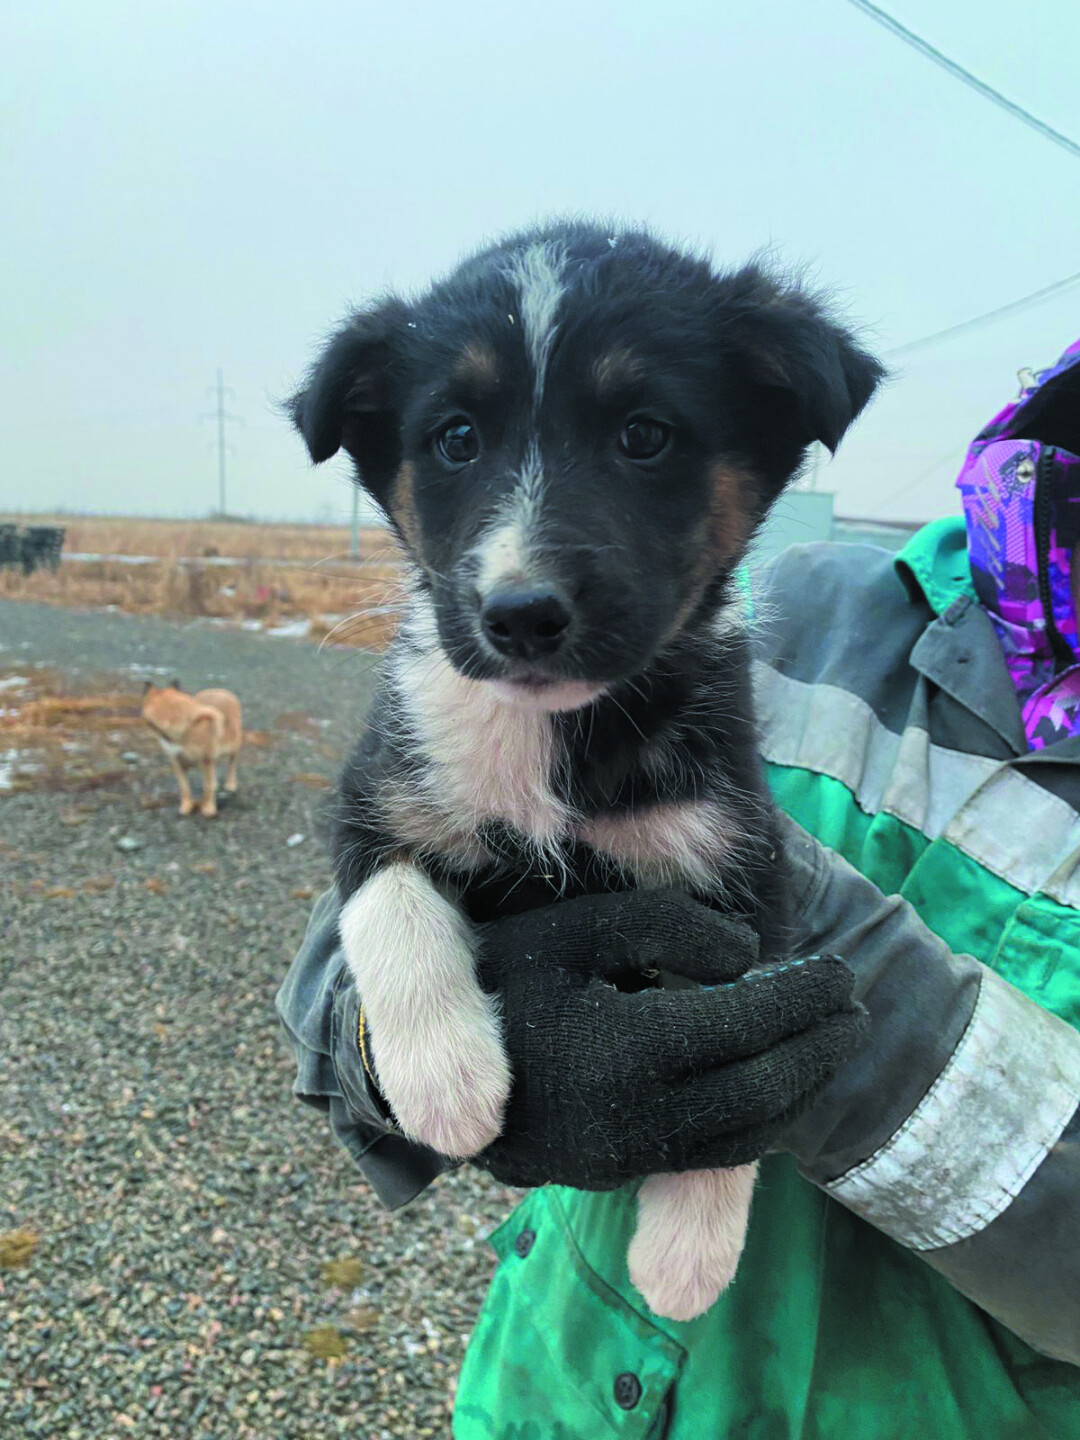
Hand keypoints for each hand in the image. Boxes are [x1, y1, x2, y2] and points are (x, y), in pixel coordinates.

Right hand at [469, 889, 866, 1189]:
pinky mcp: (614, 1174)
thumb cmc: (499, 975)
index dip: (804, 1000)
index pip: (748, 1027)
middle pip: (762, 1089)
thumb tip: (746, 961)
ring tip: (827, 1046)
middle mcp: (634, 1119)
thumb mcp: (575, 929)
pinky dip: (756, 1120)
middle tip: (854, 1008)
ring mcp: (624, 1158)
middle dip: (817, 1049)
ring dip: (797, 1090)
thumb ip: (666, 929)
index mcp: (626, 1051)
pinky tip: (770, 1085)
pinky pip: (707, 1154)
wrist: (412, 1062)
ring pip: (744, 1135)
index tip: (839, 972)